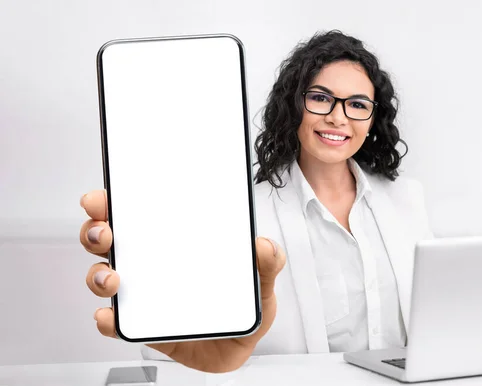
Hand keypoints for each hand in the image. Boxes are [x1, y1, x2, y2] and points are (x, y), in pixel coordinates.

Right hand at [79, 189, 285, 372]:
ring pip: (102, 277)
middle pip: (108, 240)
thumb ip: (269, 263)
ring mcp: (141, 295)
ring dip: (97, 274)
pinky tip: (112, 316)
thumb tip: (263, 245)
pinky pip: (115, 322)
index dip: (113, 202)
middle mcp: (150, 265)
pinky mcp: (141, 326)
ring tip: (113, 278)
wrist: (236, 351)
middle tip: (106, 233)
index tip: (105, 197)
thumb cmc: (239, 309)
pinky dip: (107, 319)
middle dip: (95, 231)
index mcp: (173, 243)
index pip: (138, 214)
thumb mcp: (261, 283)